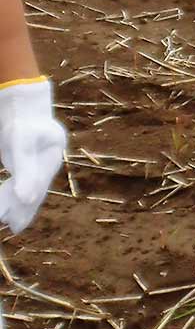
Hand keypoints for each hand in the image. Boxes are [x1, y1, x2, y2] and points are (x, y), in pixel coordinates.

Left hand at [0, 79, 66, 234]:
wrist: (22, 101)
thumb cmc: (21, 120)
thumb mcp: (20, 144)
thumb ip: (25, 171)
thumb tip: (26, 198)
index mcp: (51, 157)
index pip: (38, 187)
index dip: (27, 207)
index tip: (15, 225)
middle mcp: (46, 161)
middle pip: (36, 190)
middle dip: (24, 210)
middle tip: (13, 228)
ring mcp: (37, 160)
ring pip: (28, 186)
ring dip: (18, 203)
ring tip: (9, 222)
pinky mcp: (26, 159)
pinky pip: (22, 180)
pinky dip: (15, 192)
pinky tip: (10, 202)